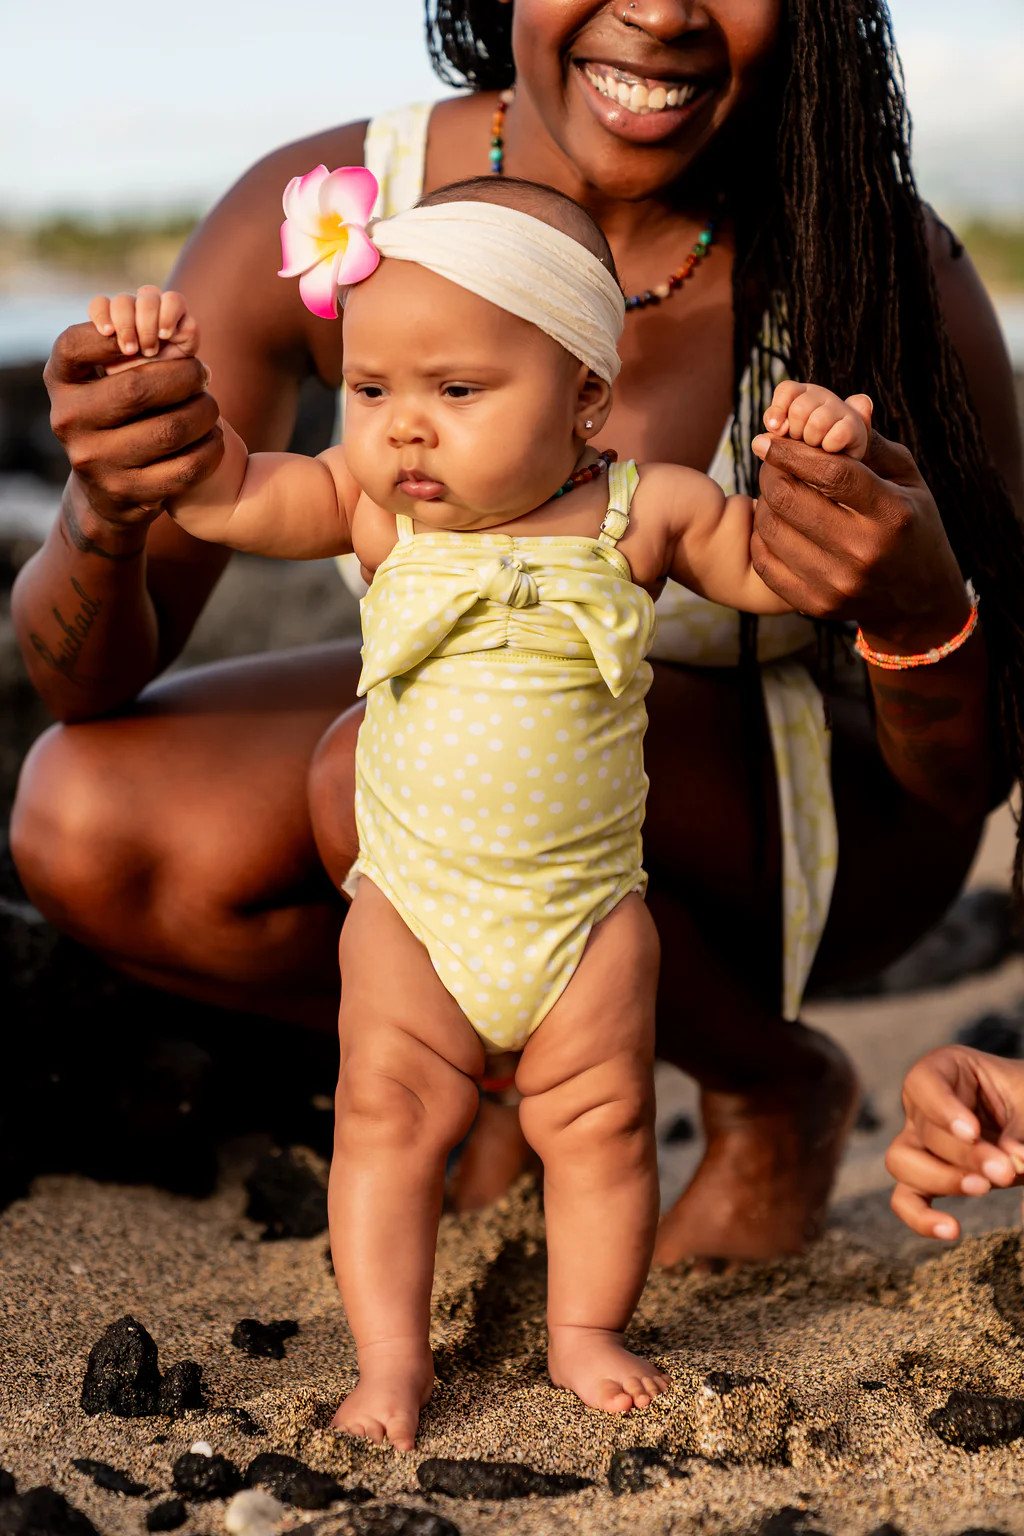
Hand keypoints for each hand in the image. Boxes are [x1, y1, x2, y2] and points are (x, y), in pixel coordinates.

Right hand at [45, 301, 222, 528]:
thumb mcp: (106, 380)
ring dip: (203, 411)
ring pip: (169, 429)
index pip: (76, 344)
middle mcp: (68, 421)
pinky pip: (185, 466)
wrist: (108, 491)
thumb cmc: (118, 415)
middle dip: (183, 376)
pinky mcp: (127, 493)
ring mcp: (95, 461)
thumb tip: (182, 323)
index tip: (154, 337)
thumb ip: (130, 349)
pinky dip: (209, 447)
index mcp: (60, 383)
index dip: (118, 334)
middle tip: (203, 373)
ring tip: (210, 405)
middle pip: (137, 389)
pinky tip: (214, 437)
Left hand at [748, 425, 968, 643]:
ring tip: (773, 489)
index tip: (768, 439)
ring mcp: (837, 584)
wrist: (918, 600)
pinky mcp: (815, 606)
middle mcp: (863, 552)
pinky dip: (761, 537)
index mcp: (891, 514)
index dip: (791, 452)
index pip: (830, 474)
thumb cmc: (912, 525)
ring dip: (763, 502)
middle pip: (790, 500)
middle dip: (771, 472)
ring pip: (772, 530)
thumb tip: (848, 403)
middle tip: (768, 460)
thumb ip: (872, 444)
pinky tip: (772, 522)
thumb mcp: (907, 480)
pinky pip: (766, 564)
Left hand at [752, 382, 872, 460]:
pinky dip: (829, 446)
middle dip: (795, 433)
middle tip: (802, 442)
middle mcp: (823, 397)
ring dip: (812, 441)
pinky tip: (830, 450)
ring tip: (816, 447)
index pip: (787, 390)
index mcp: (802, 394)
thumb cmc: (801, 454)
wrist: (837, 469)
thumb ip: (773, 428)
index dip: (778, 410)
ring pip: (817, 422)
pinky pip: (838, 434)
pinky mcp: (856, 428)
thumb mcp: (780, 440)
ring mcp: (842, 409)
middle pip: (799, 409)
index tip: (778, 430)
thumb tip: (765, 435)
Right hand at [886, 1046, 1023, 1239]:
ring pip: (903, 1162)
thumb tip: (1012, 1160)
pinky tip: (951, 1230)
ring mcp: (920, 1142)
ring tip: (983, 1189)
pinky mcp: (926, 1178)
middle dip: (965, 1155)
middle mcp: (925, 1105)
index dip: (941, 1108)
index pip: (923, 1082)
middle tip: (1005, 1171)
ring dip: (942, 1180)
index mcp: (948, 1070)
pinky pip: (907, 1199)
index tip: (973, 1131)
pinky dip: (922, 1217)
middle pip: (924, 1130)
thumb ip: (1023, 1131)